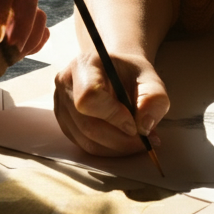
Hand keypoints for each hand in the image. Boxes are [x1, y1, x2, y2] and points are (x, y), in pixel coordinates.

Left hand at [0, 0, 48, 83]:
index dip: (1, 10)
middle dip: (24, 23)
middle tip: (10, 47)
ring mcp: (10, 19)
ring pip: (37, 16)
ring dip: (29, 37)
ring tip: (9, 56)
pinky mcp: (18, 38)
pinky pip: (39, 36)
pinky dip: (34, 46)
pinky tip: (15, 57)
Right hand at [54, 51, 169, 154]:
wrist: (115, 73)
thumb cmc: (131, 75)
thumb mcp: (151, 80)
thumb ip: (153, 99)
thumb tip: (144, 127)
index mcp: (85, 64)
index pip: (90, 96)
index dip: (113, 116)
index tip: (135, 124)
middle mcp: (65, 83)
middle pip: (88, 125)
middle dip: (120, 139)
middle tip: (145, 140)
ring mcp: (60, 104)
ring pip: (86, 140)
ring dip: (117, 147)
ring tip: (137, 140)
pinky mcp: (63, 122)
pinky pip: (84, 145)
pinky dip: (108, 149)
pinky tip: (122, 140)